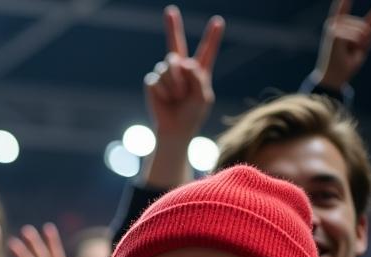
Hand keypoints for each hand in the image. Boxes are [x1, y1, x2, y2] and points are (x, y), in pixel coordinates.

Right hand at [144, 5, 224, 141]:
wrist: (174, 131)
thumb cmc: (192, 116)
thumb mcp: (203, 97)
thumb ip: (198, 77)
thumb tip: (182, 62)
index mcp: (199, 72)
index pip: (206, 51)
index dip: (212, 37)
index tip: (218, 22)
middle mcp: (181, 69)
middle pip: (175, 43)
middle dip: (172, 26)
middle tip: (169, 10)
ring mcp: (165, 75)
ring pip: (169, 67)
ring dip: (175, 83)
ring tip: (177, 97)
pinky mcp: (153, 84)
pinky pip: (156, 80)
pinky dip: (163, 91)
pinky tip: (166, 100)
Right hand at [314, 1, 370, 89]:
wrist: (333, 80)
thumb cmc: (345, 65)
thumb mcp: (361, 43)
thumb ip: (369, 26)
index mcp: (339, 27)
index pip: (342, 8)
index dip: (342, 1)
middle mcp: (334, 25)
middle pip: (363, 25)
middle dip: (365, 40)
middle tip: (352, 52)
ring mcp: (333, 29)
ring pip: (362, 30)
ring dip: (361, 44)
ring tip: (349, 53)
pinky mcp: (334, 34)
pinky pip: (357, 36)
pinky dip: (357, 43)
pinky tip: (348, 45)